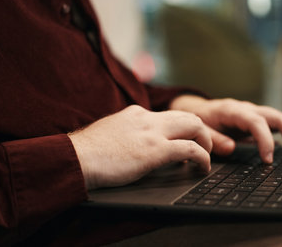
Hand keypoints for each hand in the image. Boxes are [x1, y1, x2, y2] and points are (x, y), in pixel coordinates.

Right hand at [68, 105, 211, 189]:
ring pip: (194, 125)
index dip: (181, 130)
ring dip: (205, 141)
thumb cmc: (86, 152)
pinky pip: (190, 149)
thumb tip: (137, 146)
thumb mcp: (110, 134)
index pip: (168, 116)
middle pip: (187, 115)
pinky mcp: (155, 150)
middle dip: (200, 131)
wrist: (75, 158)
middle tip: (203, 147)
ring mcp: (152, 132)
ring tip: (206, 157)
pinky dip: (203, 157)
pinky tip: (203, 167)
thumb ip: (127, 134)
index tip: (183, 142)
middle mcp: (147, 117)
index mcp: (135, 113)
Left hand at [170, 96, 281, 162]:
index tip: (269, 160)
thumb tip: (231, 148)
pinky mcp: (260, 120)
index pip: (255, 122)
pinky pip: (280, 124)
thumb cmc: (200, 119)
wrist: (199, 109)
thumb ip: (213, 138)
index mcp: (233, 110)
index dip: (265, 140)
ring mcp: (256, 113)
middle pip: (277, 116)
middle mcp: (248, 109)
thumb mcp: (200, 128)